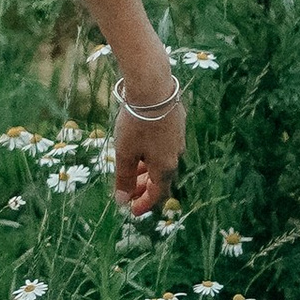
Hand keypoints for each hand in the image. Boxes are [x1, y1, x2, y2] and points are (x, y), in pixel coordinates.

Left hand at [111, 91, 185, 219]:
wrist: (153, 88)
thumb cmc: (136, 124)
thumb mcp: (125, 153)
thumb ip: (124, 178)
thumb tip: (122, 201)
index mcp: (165, 167)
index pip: (157, 194)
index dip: (144, 204)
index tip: (131, 211)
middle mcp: (175, 155)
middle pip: (160, 178)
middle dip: (143, 188)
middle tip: (128, 193)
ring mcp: (177, 139)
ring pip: (161, 161)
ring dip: (146, 170)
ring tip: (132, 172)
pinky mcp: (176, 123)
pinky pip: (163, 146)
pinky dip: (151, 154)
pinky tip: (141, 148)